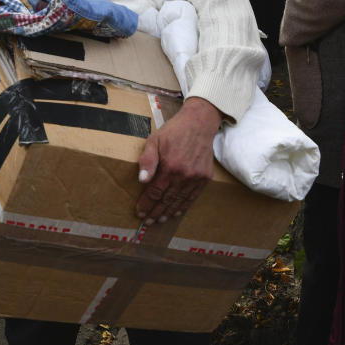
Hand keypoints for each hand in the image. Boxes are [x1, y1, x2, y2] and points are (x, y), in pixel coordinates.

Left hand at [135, 97, 221, 222]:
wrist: (199, 123)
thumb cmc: (173, 131)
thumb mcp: (154, 140)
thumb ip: (147, 160)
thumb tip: (142, 181)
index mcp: (169, 166)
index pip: (155, 192)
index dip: (146, 204)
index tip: (139, 212)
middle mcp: (184, 175)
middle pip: (166, 199)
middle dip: (155, 212)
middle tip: (147, 221)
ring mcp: (196, 177)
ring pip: (179, 201)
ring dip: (168, 212)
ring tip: (160, 220)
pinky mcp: (205, 177)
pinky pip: (193, 197)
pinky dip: (184, 206)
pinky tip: (176, 212)